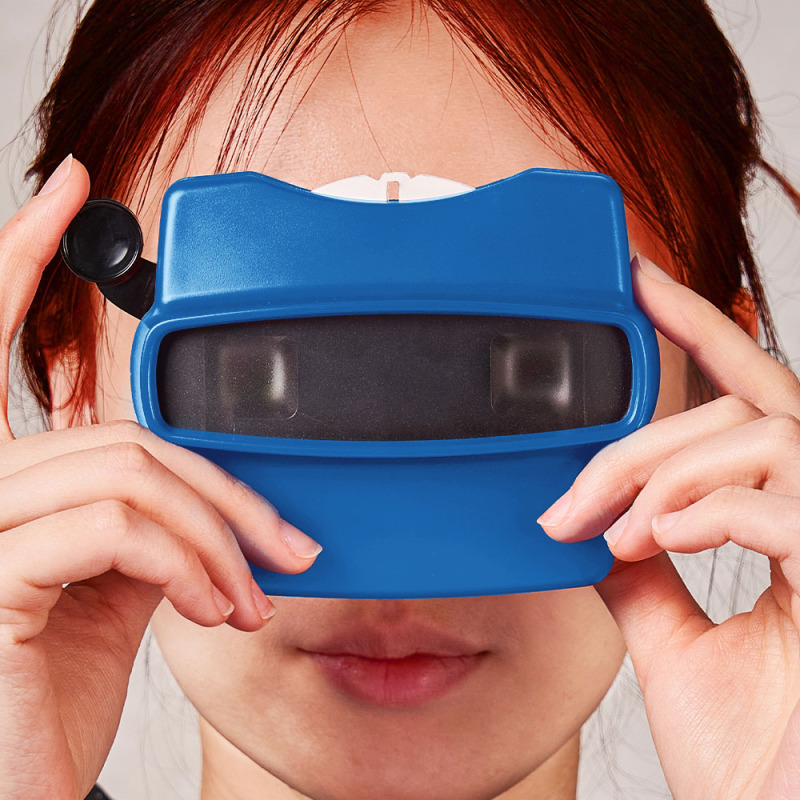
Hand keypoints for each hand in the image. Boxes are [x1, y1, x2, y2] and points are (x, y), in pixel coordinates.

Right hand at [0, 156, 322, 799]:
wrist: (26, 781)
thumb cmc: (59, 686)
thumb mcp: (117, 581)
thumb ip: (142, 511)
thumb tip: (198, 475)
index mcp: (9, 477)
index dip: (23, 254)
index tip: (70, 191)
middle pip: (129, 432)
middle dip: (227, 485)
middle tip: (286, 542)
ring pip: (133, 473)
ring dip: (218, 535)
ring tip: (251, 595)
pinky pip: (113, 526)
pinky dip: (186, 560)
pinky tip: (214, 607)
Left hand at [539, 253, 799, 799]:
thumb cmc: (745, 755)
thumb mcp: (668, 637)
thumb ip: (639, 569)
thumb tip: (596, 520)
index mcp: (789, 522)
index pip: (749, 400)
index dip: (698, 330)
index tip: (640, 282)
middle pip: (738, 413)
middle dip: (640, 442)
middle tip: (570, 501)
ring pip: (760, 437)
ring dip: (667, 474)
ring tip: (614, 532)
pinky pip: (785, 500)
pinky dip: (706, 510)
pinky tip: (656, 541)